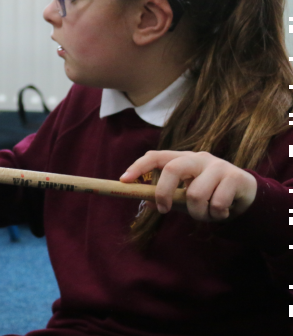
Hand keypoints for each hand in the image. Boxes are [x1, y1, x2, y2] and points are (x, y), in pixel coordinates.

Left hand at [120, 150, 256, 221]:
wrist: (246, 195)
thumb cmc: (209, 194)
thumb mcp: (185, 196)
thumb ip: (168, 197)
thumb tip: (144, 200)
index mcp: (182, 159)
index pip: (156, 156)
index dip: (138, 167)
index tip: (124, 180)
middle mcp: (199, 158)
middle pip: (173, 169)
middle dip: (164, 193)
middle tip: (164, 210)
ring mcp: (218, 166)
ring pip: (195, 194)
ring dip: (197, 213)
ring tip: (205, 215)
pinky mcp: (235, 177)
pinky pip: (217, 203)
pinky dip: (216, 215)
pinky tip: (222, 213)